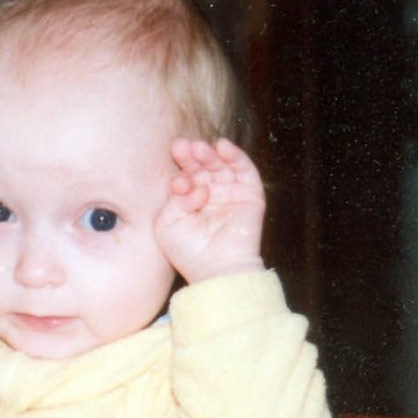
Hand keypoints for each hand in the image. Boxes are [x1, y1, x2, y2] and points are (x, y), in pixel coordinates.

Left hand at [155, 138, 265, 283]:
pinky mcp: (251, 196)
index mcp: (189, 200)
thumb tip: (190, 183)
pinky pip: (246, 171)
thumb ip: (172, 199)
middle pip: (202, 166)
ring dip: (210, 154)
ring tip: (200, 149)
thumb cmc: (188, 252)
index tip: (176, 181)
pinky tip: (223, 147)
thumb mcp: (167, 223)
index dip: (179, 171)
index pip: (185, 175)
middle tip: (182, 147)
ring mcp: (231, 194)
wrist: (217, 270)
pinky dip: (236, 156)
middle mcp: (211, 194)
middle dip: (192, 156)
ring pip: (222, 165)